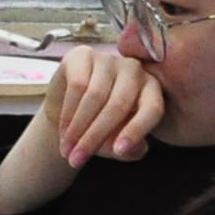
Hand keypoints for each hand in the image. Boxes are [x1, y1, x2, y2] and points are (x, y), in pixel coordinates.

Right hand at [0, 46, 168, 214]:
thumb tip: (132, 149)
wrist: (67, 114)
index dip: (136, 130)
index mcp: (152, 90)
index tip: (118, 152)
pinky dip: (68, 113)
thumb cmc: (99, 130)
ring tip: (67, 151)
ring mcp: (109, 59)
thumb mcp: (117, 146)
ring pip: (95, 96)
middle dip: (95, 136)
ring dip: (77, 129)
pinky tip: (62, 131)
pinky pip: (77, 85)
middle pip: (118, 104)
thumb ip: (131, 150)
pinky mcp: (83, 55)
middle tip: (78, 160)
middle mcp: (134, 70)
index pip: (151, 108)